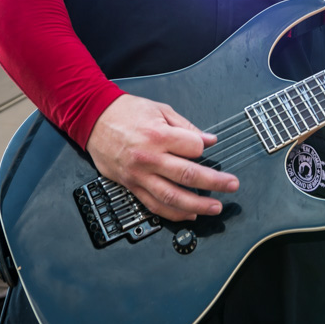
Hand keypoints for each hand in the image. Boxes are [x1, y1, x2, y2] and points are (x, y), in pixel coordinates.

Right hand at [85, 94, 238, 221]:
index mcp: (157, 134)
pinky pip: (154, 205)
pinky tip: (189, 214)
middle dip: (215, 182)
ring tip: (215, 207)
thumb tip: (209, 139)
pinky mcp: (131, 186)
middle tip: (232, 185)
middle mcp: (149, 158)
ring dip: (198, 205)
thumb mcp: (159, 109)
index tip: (207, 147)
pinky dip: (174, 213)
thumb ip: (186, 126)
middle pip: (188, 175)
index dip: (203, 148)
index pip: (193, 148)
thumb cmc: (125, 111)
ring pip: (172, 197)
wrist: (92, 119)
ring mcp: (139, 175)